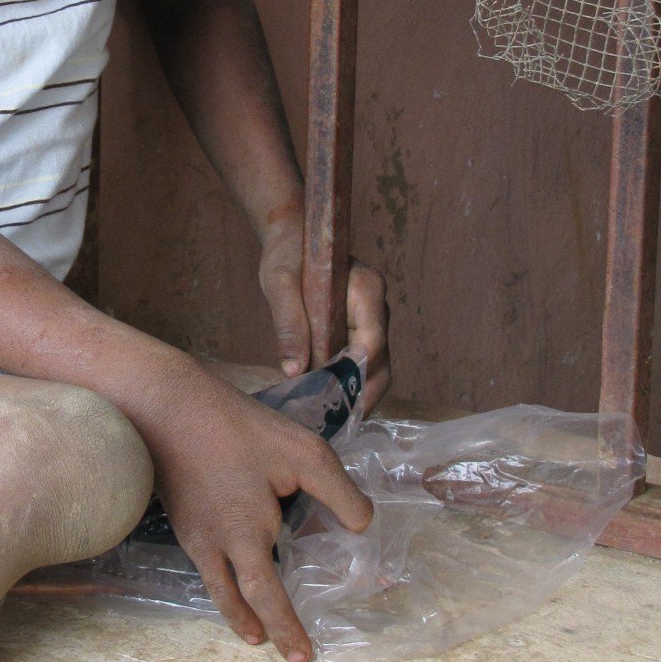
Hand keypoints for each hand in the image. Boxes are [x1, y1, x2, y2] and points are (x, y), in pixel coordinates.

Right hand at [149, 371, 372, 661]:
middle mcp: (214, 543)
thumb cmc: (237, 429)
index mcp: (246, 536)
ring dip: (232, 610)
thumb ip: (338, 493)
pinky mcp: (179, 511)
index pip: (269, 596)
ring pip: (213, 583)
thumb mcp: (304, 454)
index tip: (304, 657)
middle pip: (235, 599)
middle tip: (273, 649)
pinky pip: (201, 559)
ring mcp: (191, 529)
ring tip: (249, 630)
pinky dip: (216, 578)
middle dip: (260, 626)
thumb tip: (362, 527)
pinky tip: (224, 569)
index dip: (287, 626)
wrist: (164, 405)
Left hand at [258, 220, 390, 405]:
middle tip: (332, 423)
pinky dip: (348, 387)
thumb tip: (294, 371)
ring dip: (356, 396)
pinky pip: (361, 366)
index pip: (372, 341)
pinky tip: (326, 404)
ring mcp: (372, 323)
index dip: (354, 374)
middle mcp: (377, 309)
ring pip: (376, 370)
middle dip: (361, 395)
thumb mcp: (279, 283)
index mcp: (367, 289)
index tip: (330, 398)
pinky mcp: (360, 333)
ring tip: (329, 420)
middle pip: (382, 363)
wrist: (293, 238)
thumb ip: (288, 324)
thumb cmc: (287, 255)